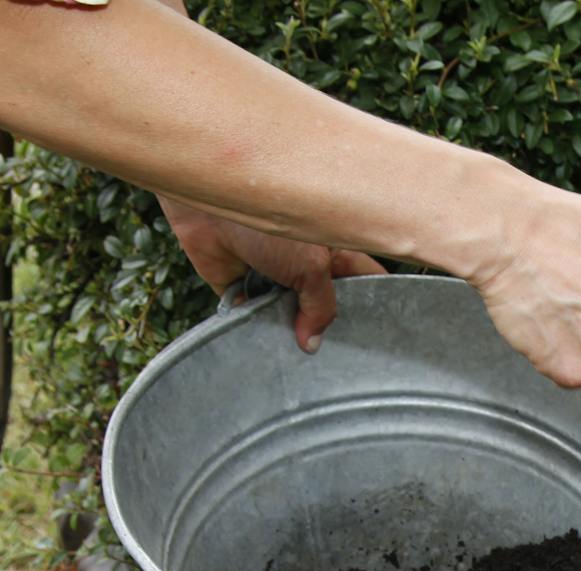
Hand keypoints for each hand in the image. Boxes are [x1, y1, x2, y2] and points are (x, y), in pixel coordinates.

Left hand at [159, 197, 384, 351]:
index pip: (363, 280)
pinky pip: (253, 316)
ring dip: (288, 330)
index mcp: (333, 250)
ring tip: (295, 353)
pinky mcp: (238, 286)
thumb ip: (320, 307)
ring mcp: (272, 276)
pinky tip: (262, 339)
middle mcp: (305, 264)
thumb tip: (312, 343)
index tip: (374, 336)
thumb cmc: (268, 219)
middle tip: (331, 353)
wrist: (207, 206)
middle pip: (323, 304)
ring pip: (288, 315)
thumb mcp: (311, 266)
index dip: (372, 304)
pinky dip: (255, 327)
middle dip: (325, 326)